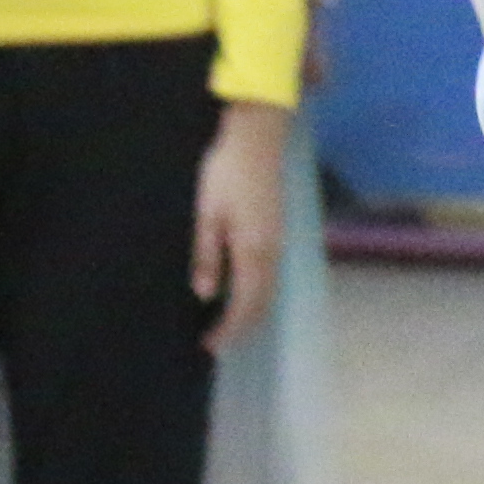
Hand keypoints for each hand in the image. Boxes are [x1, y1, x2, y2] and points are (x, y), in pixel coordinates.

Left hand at [194, 99, 291, 353]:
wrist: (257, 138)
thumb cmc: (225, 172)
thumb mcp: (206, 212)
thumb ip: (207, 255)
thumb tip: (205, 294)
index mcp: (252, 250)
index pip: (244, 304)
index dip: (228, 329)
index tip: (208, 346)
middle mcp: (272, 251)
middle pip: (262, 303)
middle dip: (241, 328)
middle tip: (215, 342)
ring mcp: (279, 241)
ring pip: (270, 290)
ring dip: (251, 312)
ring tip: (227, 324)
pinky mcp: (277, 231)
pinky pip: (271, 275)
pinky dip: (258, 294)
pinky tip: (240, 292)